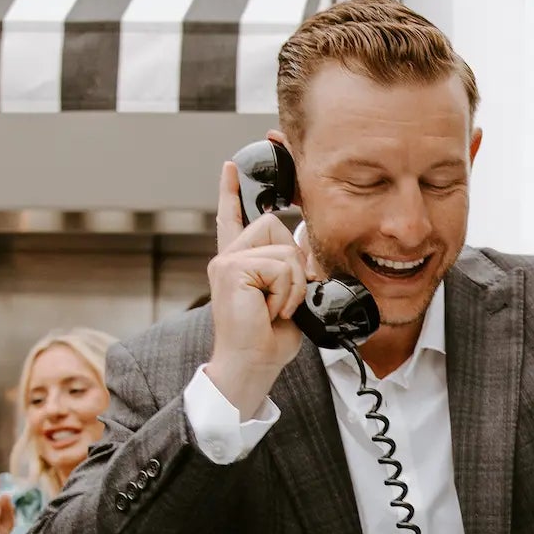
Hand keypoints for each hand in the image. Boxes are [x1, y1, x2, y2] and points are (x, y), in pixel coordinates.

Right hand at [204, 160, 308, 416]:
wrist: (251, 366)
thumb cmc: (268, 341)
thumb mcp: (288, 299)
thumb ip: (292, 273)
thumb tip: (306, 255)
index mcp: (239, 263)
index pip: (233, 218)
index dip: (231, 192)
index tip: (230, 166)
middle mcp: (228, 258)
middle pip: (275, 224)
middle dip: (295, 262)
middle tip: (285, 298)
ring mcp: (227, 262)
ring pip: (283, 249)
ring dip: (293, 284)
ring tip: (278, 308)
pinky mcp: (231, 269)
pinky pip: (279, 266)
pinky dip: (286, 292)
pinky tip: (272, 310)